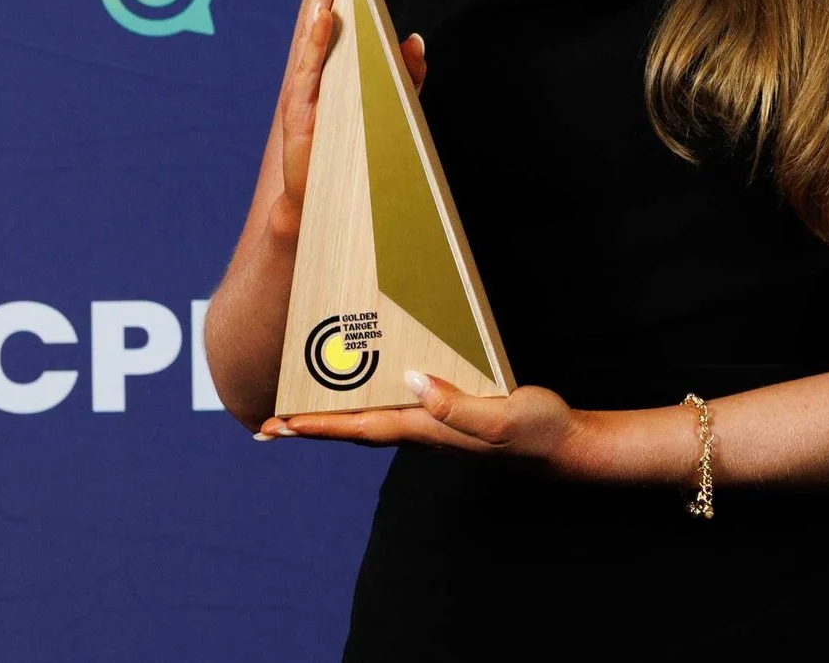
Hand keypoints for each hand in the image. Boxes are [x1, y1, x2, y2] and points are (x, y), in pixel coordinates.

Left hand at [261, 372, 581, 465]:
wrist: (563, 446)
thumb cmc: (535, 431)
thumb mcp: (500, 415)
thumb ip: (456, 404)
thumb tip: (412, 381)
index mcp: (427, 428)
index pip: (359, 426)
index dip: (317, 425)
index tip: (276, 425)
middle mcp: (422, 430)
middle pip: (353, 427)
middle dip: (309, 427)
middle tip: (266, 425)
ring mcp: (433, 426)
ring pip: (370, 419)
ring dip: (332, 418)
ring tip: (299, 411)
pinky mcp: (447, 415)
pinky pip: (394, 410)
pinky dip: (365, 405)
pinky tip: (365, 393)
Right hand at [271, 0, 426, 238]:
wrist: (320, 206)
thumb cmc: (350, 155)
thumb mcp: (387, 109)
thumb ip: (404, 75)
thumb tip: (417, 40)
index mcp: (332, 67)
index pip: (332, 11)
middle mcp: (315, 73)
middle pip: (318, 12)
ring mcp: (306, 91)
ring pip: (312, 35)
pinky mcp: (301, 114)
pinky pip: (310, 71)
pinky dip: (316, 42)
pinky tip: (324, 18)